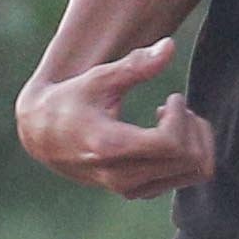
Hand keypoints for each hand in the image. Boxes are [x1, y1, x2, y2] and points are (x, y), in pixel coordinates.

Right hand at [17, 38, 217, 198]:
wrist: (43, 137)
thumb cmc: (71, 101)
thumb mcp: (98, 79)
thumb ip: (135, 65)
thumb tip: (169, 46)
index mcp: (111, 147)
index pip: (171, 144)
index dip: (180, 117)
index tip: (171, 97)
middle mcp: (122, 176)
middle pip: (190, 159)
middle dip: (193, 126)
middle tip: (174, 104)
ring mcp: (131, 188)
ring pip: (195, 172)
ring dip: (196, 141)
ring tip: (173, 118)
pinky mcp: (138, 192)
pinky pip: (186, 177)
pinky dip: (188, 154)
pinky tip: (164, 134)